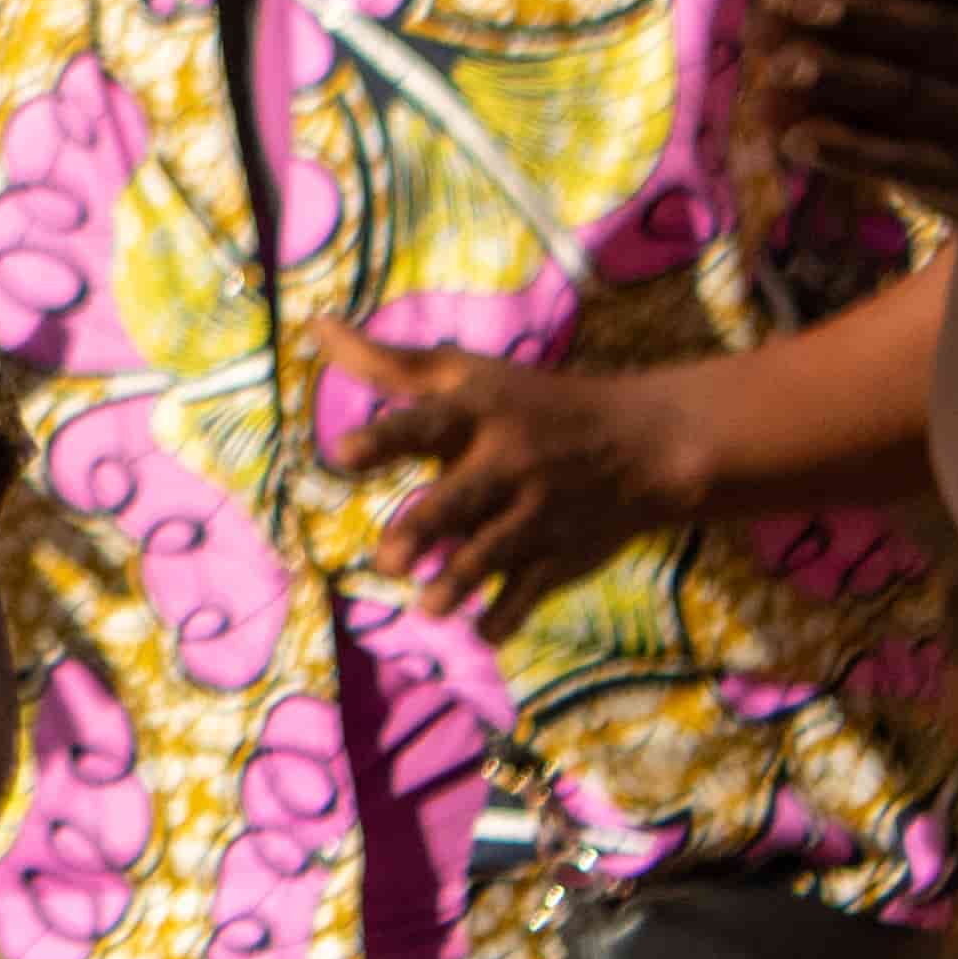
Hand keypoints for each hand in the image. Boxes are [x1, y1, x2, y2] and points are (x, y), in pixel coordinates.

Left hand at [325, 324, 711, 618]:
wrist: (643, 443)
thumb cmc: (530, 403)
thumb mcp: (467, 375)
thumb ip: (386, 361)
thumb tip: (315, 325)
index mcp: (478, 415)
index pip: (426, 423)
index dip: (384, 437)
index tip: (342, 452)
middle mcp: (507, 463)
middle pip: (459, 498)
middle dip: (423, 530)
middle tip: (387, 560)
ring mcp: (536, 513)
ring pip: (493, 554)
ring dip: (460, 585)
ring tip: (430, 608)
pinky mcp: (560, 555)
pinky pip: (532, 592)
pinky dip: (510, 616)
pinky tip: (485, 633)